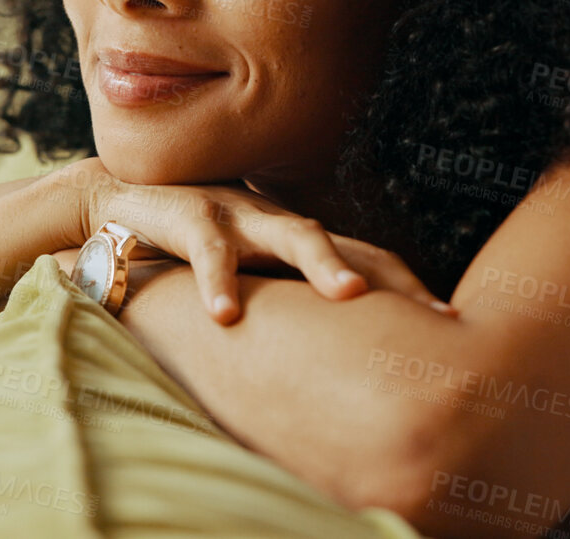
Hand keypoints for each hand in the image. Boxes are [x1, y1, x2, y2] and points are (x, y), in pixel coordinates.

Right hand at [37, 157, 456, 325]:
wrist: (114, 200)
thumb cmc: (189, 248)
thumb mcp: (246, 275)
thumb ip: (283, 304)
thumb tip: (329, 369)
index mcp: (296, 240)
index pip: (370, 262)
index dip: (411, 291)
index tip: (455, 327)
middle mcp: (279, 223)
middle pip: (354, 246)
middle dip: (393, 278)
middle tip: (434, 313)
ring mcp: (240, 215)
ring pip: (294, 233)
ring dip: (324, 262)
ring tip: (350, 294)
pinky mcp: (189, 215)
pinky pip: (209, 251)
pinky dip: (218, 282)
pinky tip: (226, 315)